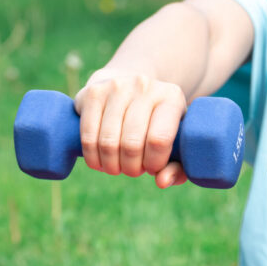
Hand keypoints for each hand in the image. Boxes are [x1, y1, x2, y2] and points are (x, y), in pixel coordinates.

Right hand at [74, 70, 188, 187]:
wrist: (129, 84)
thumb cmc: (157, 123)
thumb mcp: (176, 142)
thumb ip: (178, 168)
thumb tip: (161, 181)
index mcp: (172, 97)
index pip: (159, 140)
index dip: (153, 163)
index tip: (152, 168)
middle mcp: (144, 86)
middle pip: (132, 144)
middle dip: (131, 168)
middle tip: (133, 170)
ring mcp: (116, 86)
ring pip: (108, 143)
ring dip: (111, 166)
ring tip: (117, 167)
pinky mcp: (93, 92)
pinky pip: (88, 136)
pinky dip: (92, 157)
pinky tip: (99, 161)